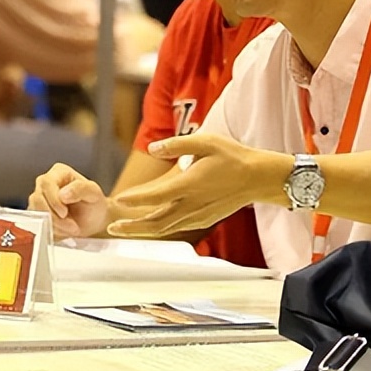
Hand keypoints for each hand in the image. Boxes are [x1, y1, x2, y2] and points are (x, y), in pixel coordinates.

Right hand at [28, 163, 112, 238]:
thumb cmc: (94, 204)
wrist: (94, 220)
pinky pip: (37, 224)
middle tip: (72, 226)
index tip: (65, 213)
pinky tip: (65, 231)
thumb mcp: (93, 193)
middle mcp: (45, 183)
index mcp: (58, 173)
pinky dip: (51, 230)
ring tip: (71, 228)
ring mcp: (39, 199)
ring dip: (54, 224)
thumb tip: (62, 194)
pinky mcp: (38, 214)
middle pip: (37, 198)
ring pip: (36, 212)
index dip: (53, 200)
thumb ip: (80, 189)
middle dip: (54, 216)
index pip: (46, 183)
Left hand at [107, 134, 285, 237]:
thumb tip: (153, 148)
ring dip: (144, 230)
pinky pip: (178, 227)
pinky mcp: (205, 220)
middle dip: (133, 227)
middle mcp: (192, 205)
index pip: (156, 196)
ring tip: (124, 229)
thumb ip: (177, 144)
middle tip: (112, 228)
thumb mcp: (206, 141)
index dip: (136, 199)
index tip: (118, 200)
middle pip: (156, 222)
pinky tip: (151, 224)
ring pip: (166, 228)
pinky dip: (161, 228)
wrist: (259, 178)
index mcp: (190, 185)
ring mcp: (199, 215)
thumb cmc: (232, 156)